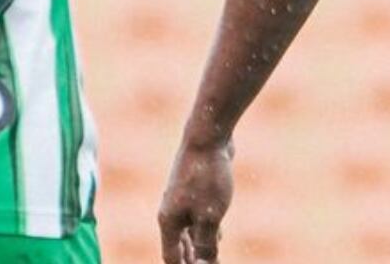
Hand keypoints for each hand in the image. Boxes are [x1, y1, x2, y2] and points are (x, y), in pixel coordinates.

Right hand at [158, 138, 233, 263]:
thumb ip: (206, 243)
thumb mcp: (210, 216)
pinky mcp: (197, 189)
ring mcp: (183, 199)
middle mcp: (172, 211)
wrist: (207, 138)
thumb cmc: (207, 178)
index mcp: (170, 221)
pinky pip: (199, 217)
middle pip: (179, 246)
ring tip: (210, 260)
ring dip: (200, 247)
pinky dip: (207, 230)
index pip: (172, 257)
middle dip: (192, 261)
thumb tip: (204, 263)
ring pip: (190, 231)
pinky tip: (220, 234)